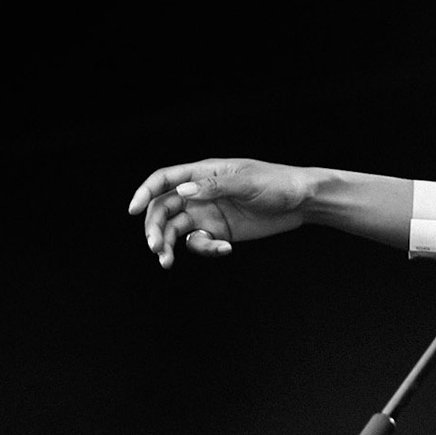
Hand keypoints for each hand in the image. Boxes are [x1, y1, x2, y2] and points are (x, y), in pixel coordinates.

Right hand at [127, 158, 314, 267]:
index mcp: (203, 173)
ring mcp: (208, 213)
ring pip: (176, 229)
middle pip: (163, 208)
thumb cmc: (278, 183)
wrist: (303, 201)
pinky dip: (205, 249)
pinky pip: (200, 242)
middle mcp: (200, 193)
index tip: (132, 210)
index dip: (145, 192)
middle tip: (155, 247)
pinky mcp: (220, 231)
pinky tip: (224, 250)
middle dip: (154, 227)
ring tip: (167, 261)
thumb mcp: (247, 182)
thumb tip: (182, 193)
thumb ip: (215, 186)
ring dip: (168, 245)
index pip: (165, 179)